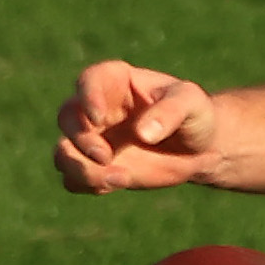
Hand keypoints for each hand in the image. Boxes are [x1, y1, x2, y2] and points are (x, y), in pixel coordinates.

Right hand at [54, 61, 219, 193]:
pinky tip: (118, 184)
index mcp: (117, 81)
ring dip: (80, 168)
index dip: (88, 97)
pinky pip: (73, 179)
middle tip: (105, 156)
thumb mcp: (192, 104)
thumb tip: (143, 133)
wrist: (201, 148)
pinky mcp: (96, 168)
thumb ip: (171, 112)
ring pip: (63, 152)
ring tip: (120, 179)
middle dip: (80, 139)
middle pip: (67, 117)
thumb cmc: (195, 114)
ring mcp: (94, 139)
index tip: (99, 117)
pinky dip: (88, 185)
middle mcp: (97, 109)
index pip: (90, 80)